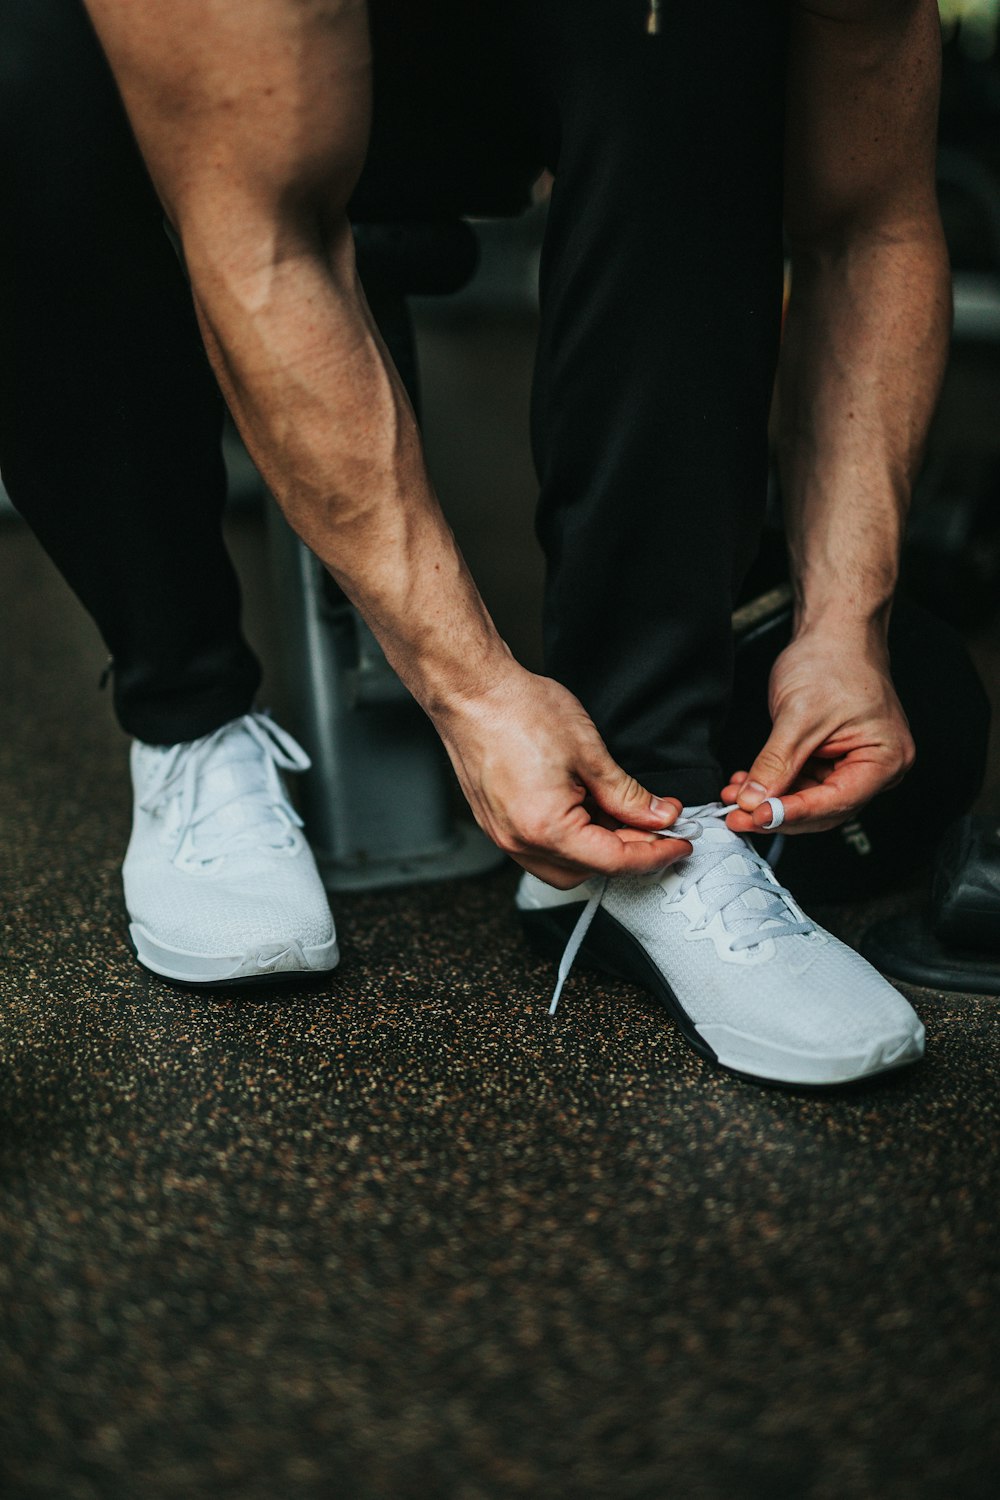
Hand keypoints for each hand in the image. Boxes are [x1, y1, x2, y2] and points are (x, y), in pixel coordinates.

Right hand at [433, 666, 691, 887]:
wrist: (471, 692)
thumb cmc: (518, 711)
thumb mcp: (590, 752)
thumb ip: (628, 795)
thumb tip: (657, 816)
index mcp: (546, 828)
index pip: (615, 861)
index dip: (656, 854)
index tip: (680, 844)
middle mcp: (519, 841)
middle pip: (588, 872)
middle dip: (628, 853)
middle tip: (657, 825)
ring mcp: (503, 835)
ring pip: (563, 866)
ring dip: (598, 850)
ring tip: (623, 815)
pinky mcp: (496, 823)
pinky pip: (541, 849)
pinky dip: (572, 840)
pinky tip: (589, 811)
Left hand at [721, 625, 914, 835]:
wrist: (834, 630)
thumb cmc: (833, 659)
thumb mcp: (798, 716)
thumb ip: (776, 764)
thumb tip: (755, 800)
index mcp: (885, 758)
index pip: (836, 801)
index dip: (793, 813)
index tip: (757, 817)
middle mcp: (877, 767)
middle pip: (824, 808)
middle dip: (778, 812)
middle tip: (739, 816)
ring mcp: (855, 763)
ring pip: (810, 798)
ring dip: (771, 800)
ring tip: (736, 798)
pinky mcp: (834, 757)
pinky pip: (804, 781)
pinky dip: (776, 784)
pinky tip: (749, 784)